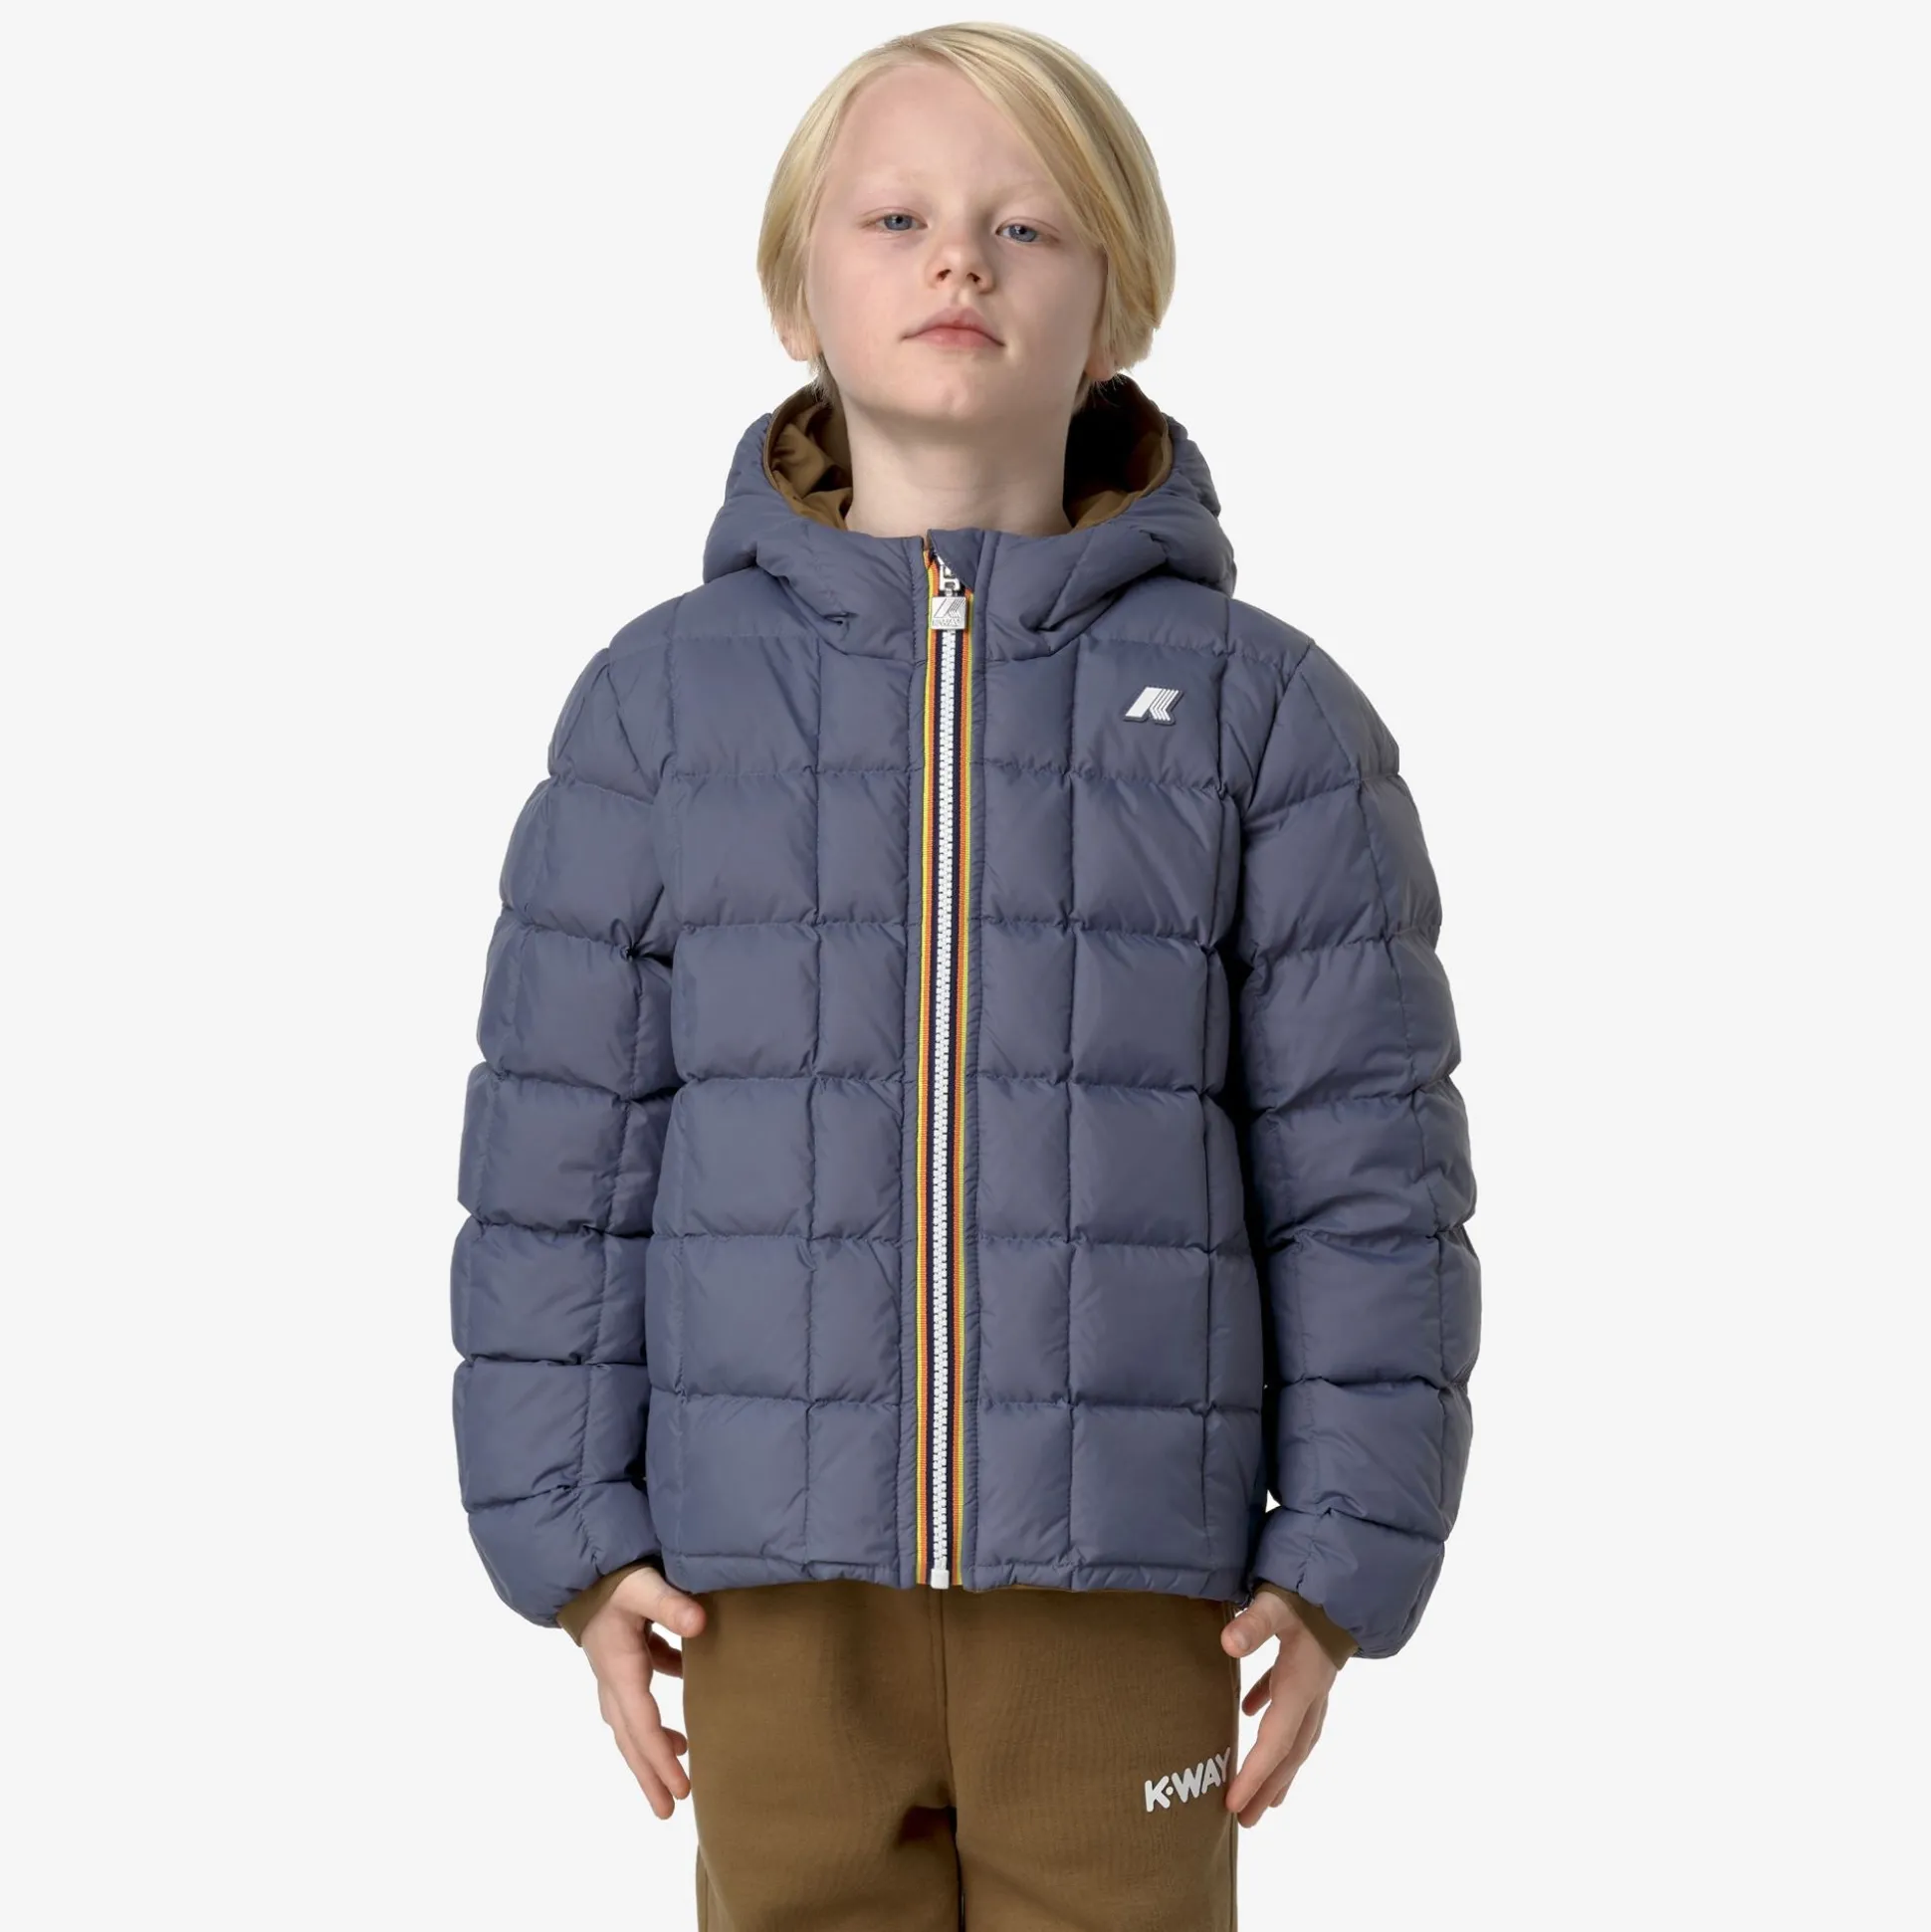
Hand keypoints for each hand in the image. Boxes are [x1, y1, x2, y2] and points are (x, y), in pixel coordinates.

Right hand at [578, 1565, 708, 1818]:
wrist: (585, 1566)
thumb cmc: (615, 1578)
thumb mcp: (643, 1587)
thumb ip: (671, 1604)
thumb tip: (701, 1623)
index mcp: (620, 1672)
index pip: (643, 1726)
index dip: (662, 1760)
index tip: (682, 1788)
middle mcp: (613, 1681)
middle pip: (631, 1739)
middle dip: (649, 1775)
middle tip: (669, 1809)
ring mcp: (614, 1673)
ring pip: (632, 1723)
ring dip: (650, 1749)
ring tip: (677, 1767)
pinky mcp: (621, 1660)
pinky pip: (638, 1699)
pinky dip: (655, 1713)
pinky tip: (683, 1711)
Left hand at [1219, 1589, 1339, 1825]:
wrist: (1342, 1577)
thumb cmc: (1308, 1592)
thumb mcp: (1277, 1604)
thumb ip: (1254, 1623)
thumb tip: (1228, 1644)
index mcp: (1301, 1688)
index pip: (1275, 1744)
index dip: (1254, 1776)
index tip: (1233, 1805)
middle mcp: (1311, 1695)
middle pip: (1289, 1753)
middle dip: (1267, 1787)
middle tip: (1245, 1820)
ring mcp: (1313, 1683)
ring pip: (1295, 1736)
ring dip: (1276, 1765)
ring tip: (1262, 1793)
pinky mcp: (1307, 1667)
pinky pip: (1289, 1704)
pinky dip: (1271, 1715)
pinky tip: (1250, 1712)